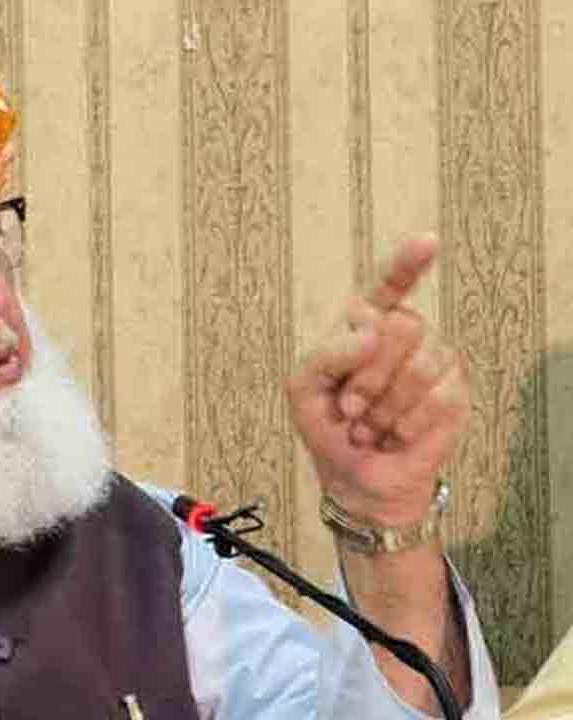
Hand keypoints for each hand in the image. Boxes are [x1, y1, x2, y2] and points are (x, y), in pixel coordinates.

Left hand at [287, 234, 468, 525]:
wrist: (355, 474)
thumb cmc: (327, 424)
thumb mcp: (304, 388)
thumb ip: (326, 354)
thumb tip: (370, 332)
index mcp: (365, 323)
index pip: (388, 285)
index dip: (407, 263)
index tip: (427, 241)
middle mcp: (404, 332)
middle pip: (399, 328)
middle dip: (366, 376)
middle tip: (348, 407)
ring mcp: (434, 358)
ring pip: (420, 365)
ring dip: (383, 406)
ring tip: (367, 425)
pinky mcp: (454, 391)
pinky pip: (437, 397)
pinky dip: (405, 423)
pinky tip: (394, 434)